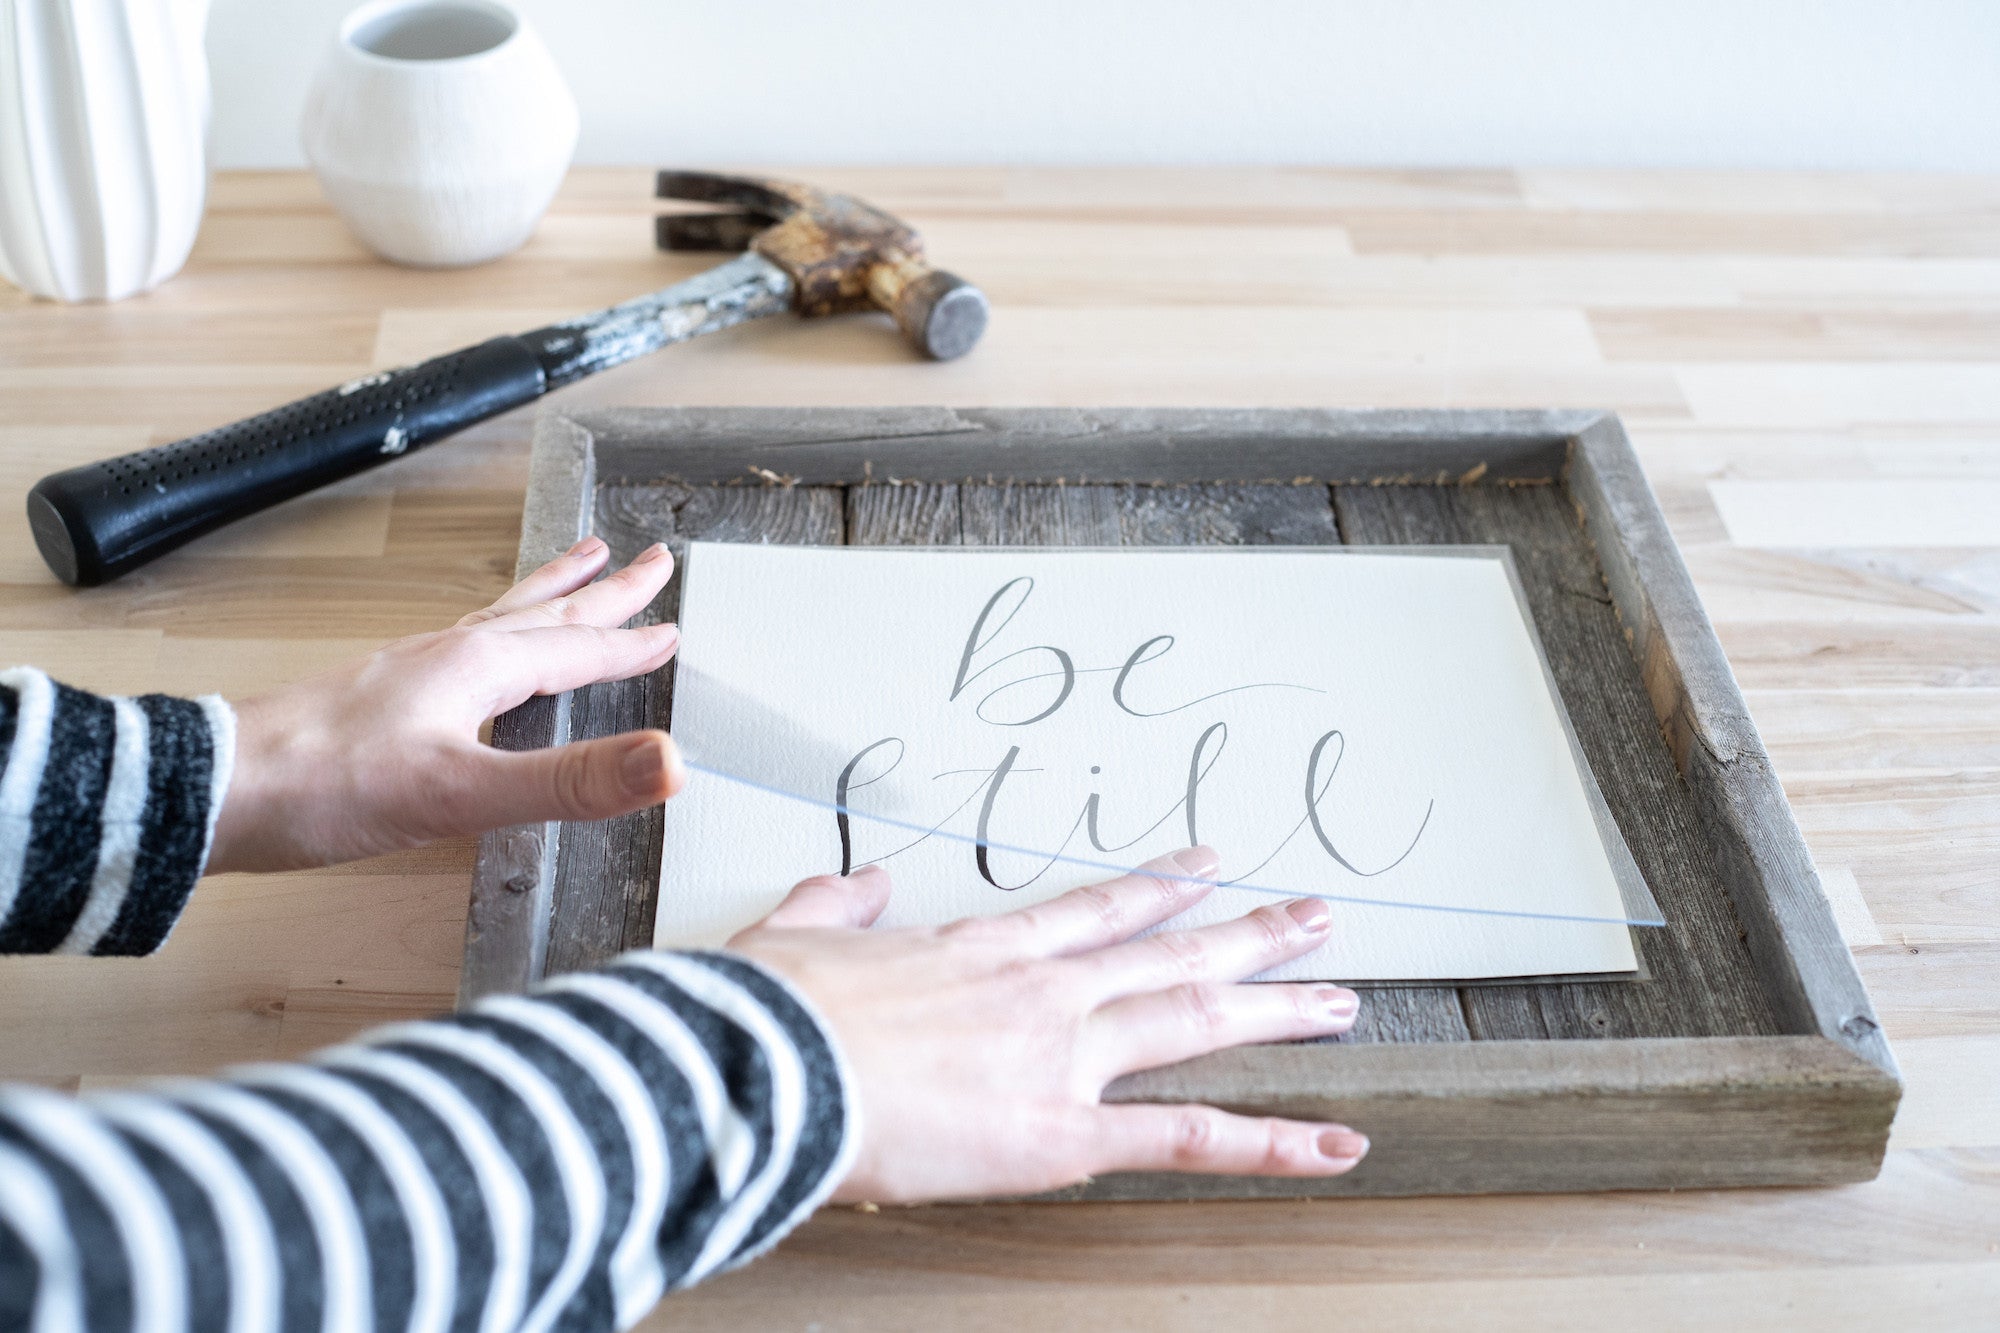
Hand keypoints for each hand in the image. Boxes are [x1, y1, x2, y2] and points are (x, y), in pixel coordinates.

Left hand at [209, 537, 685, 872]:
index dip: (630, 646)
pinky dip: (496, 637)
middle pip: (543, 614)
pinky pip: (461, 650)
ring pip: (501, 622)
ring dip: (548, 596)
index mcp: (478, 669)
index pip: (577, 650)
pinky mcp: (380, 700)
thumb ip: (570, 780)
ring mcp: (410, 674)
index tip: (673, 630)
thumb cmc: (324, 788)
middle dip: (600, 591)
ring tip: (574, 566)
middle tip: (645, 560)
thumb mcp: (463, 792)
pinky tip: (480, 658)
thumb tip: (668, 761)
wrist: (215, 790)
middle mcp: (447, 657)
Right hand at [727, 847, 1366, 1200]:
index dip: (1159, 887)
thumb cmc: (773, 1009)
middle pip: (1170, 954)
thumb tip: (861, 884)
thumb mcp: (796, 934)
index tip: (1208, 867)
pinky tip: (1334, 1142)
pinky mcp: (1062, 1131)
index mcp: (983, 949)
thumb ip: (839, 904)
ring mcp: (1062, 1055)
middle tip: (1313, 918)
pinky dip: (1269, 1142)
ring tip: (1340, 998)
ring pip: (1195, 1020)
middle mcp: (1042, 990)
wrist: (764, 1062)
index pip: (1095, 910)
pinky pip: (1187, 1138)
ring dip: (1275, 1006)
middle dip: (1250, 937)